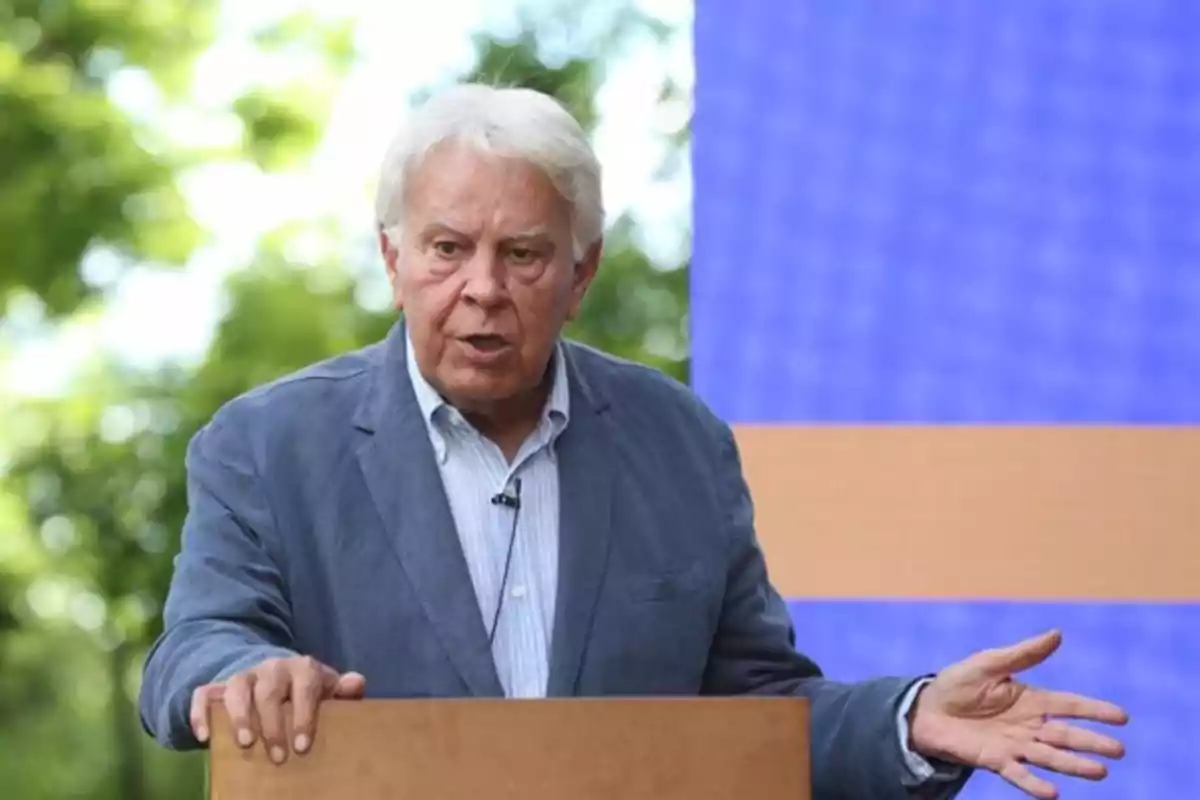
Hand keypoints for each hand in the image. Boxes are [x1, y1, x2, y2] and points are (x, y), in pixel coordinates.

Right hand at [190, 655, 365, 763]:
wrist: (273, 677)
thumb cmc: (306, 693)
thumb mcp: (327, 691)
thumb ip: (343, 691)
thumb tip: (357, 683)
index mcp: (302, 668)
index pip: (305, 686)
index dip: (304, 715)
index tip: (303, 745)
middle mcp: (272, 668)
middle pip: (269, 691)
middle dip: (273, 725)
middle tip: (278, 757)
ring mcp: (243, 676)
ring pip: (237, 688)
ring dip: (240, 717)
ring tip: (246, 745)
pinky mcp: (217, 687)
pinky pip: (204, 694)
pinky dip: (201, 714)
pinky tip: (205, 738)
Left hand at [908, 629, 1126, 798]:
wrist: (926, 709)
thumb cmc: (958, 684)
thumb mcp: (989, 663)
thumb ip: (1023, 653)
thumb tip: (1057, 633)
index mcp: (1031, 699)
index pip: (1070, 705)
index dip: (1094, 710)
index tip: (1122, 717)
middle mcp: (1029, 726)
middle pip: (1067, 735)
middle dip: (1092, 743)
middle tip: (1118, 750)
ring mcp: (1015, 745)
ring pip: (1050, 757)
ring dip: (1074, 765)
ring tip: (1099, 772)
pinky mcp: (996, 761)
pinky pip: (1019, 774)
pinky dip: (1035, 784)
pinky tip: (1052, 793)